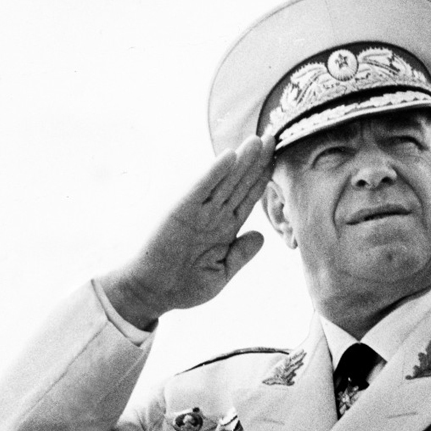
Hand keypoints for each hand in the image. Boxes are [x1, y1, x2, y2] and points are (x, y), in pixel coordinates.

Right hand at [100, 134, 274, 328]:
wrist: (153, 293)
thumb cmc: (184, 287)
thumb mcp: (221, 273)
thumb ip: (241, 254)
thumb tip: (261, 236)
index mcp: (224, 230)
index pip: (247, 199)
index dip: (262, 180)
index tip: (277, 161)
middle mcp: (213, 216)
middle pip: (239, 184)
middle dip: (256, 162)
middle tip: (273, 137)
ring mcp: (198, 212)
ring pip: (225, 181)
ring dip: (242, 161)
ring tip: (258, 141)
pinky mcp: (181, 211)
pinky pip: (202, 188)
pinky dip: (214, 172)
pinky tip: (230, 156)